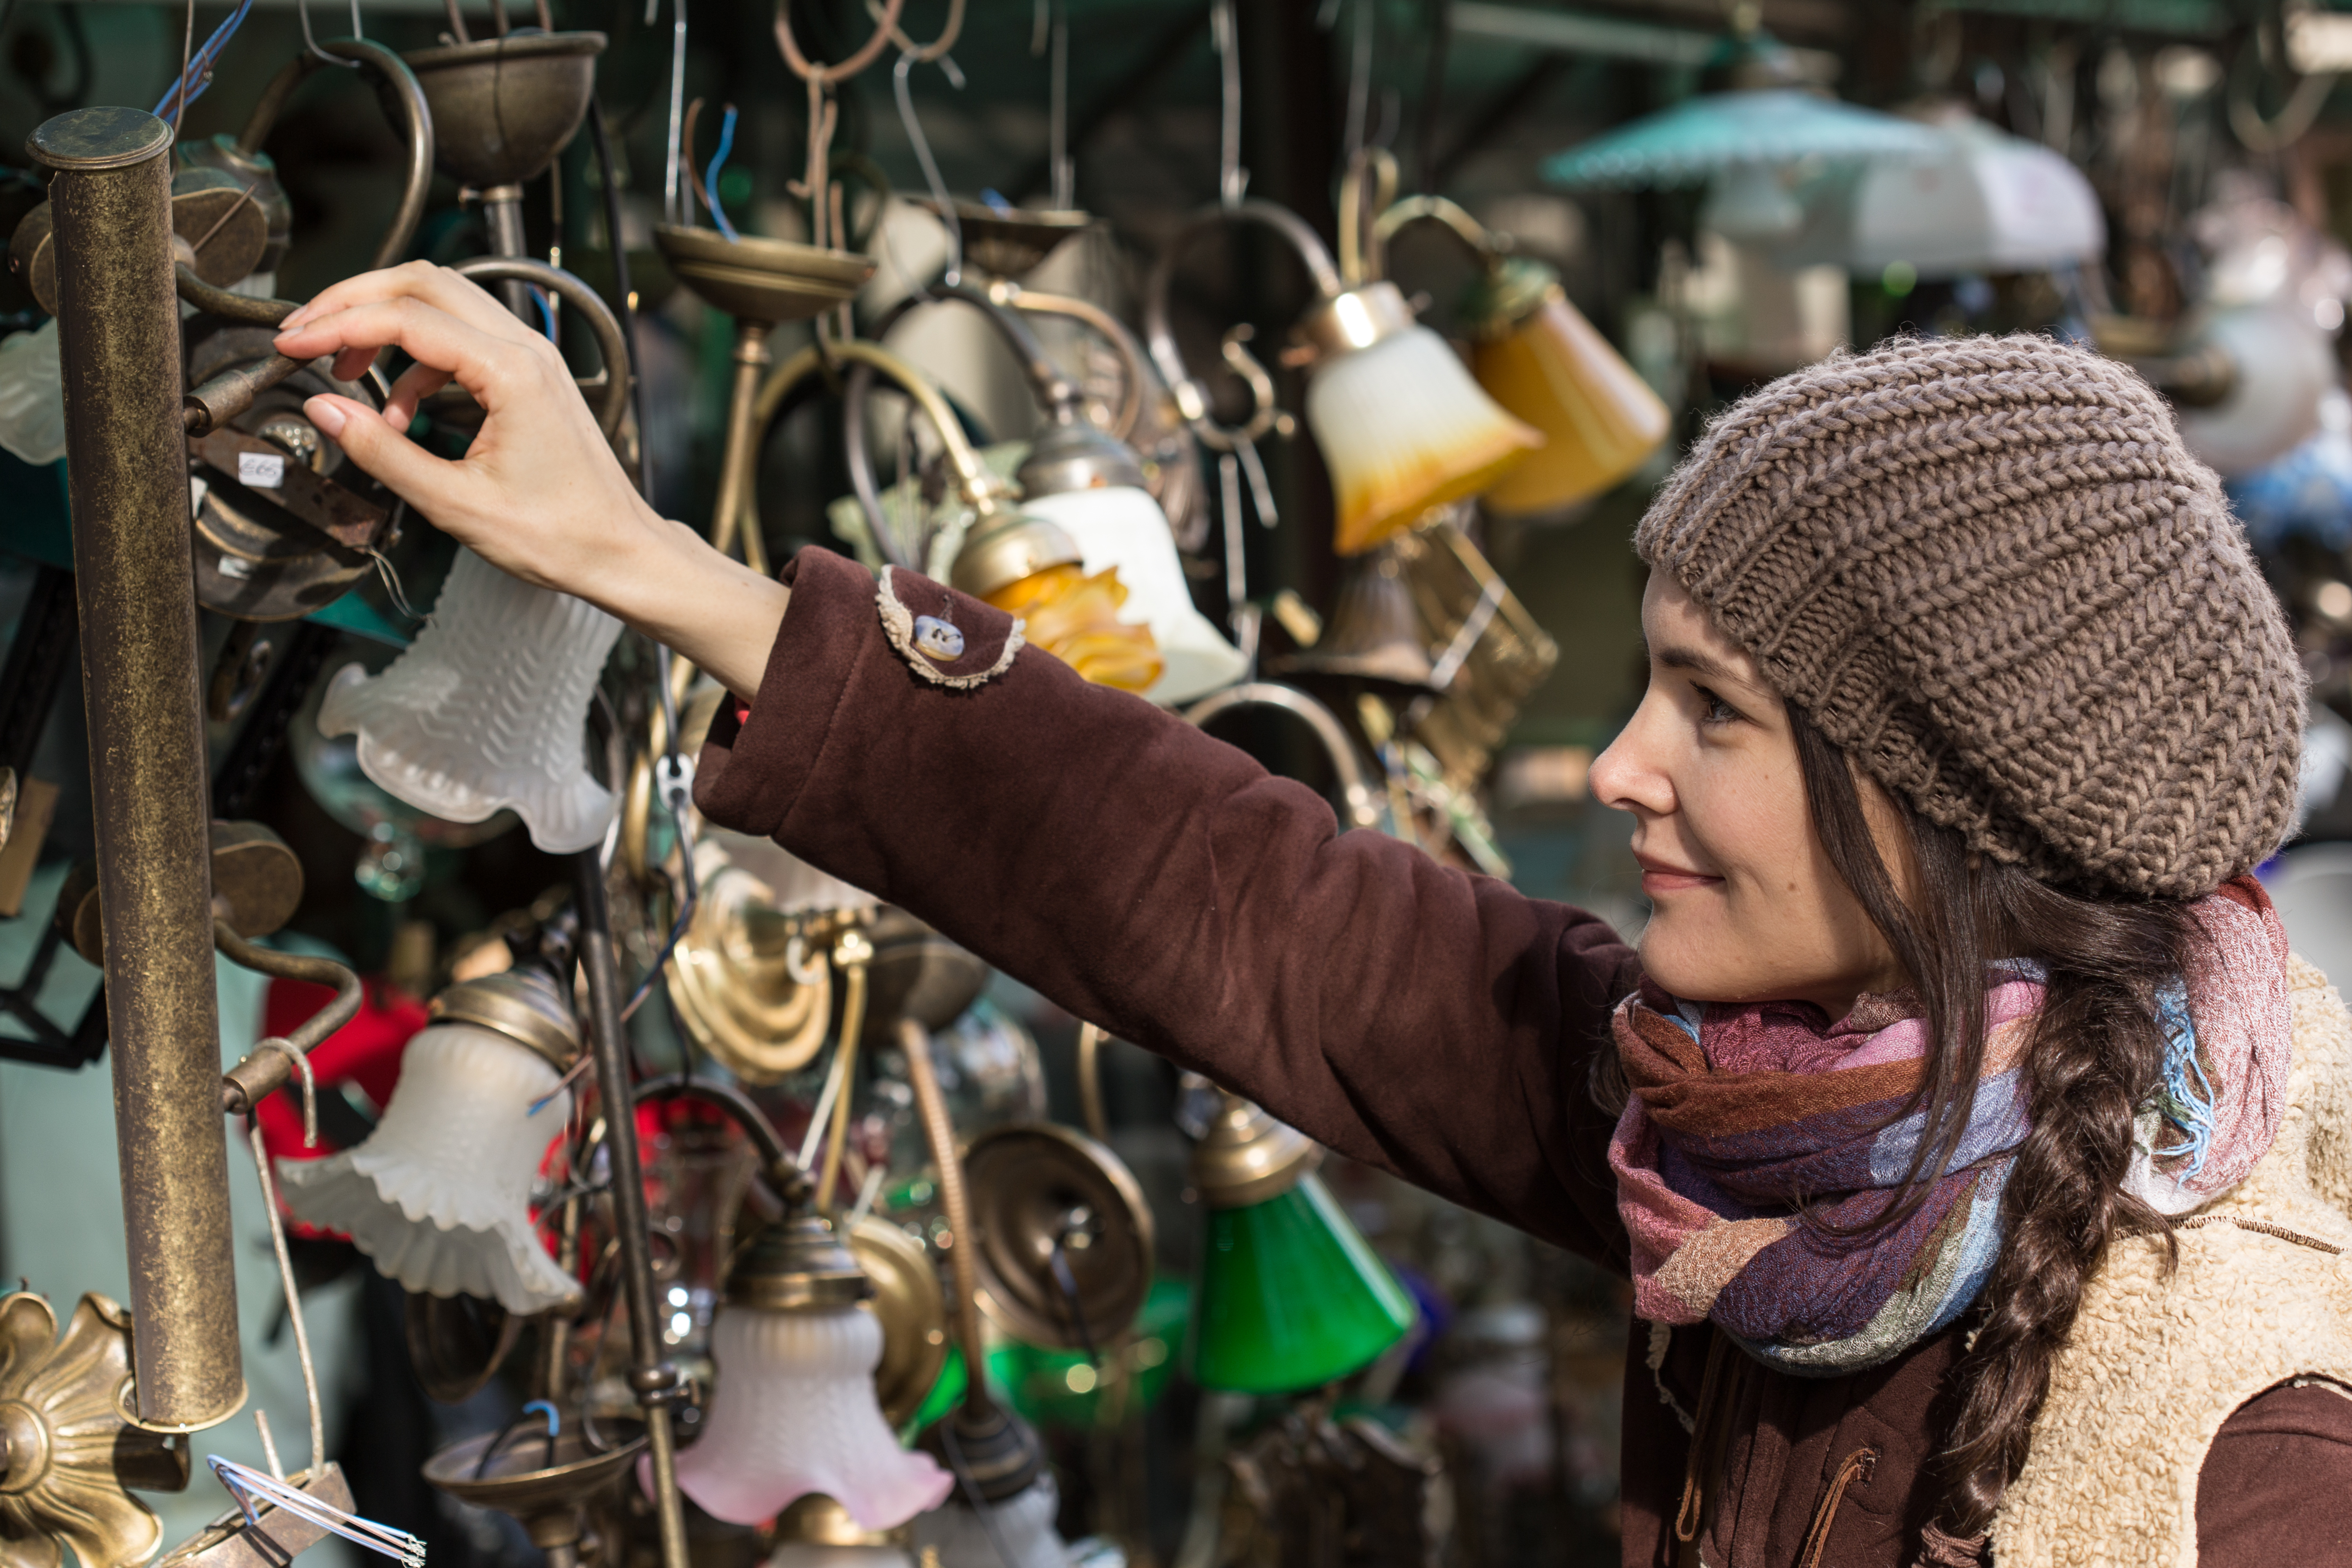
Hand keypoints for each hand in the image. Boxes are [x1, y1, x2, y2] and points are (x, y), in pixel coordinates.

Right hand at [273, 263, 787, 698]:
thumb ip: (383, 452)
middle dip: (354, 302)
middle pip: (423, 284)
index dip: (337, 324)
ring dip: (385, 325)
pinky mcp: (530, 374)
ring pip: (443, 302)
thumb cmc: (560, 535)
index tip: (292, 341)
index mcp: (512, 373)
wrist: (619, 550)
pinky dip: (417, 359)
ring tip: (343, 371)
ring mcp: (532, 357)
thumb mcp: (455, 504)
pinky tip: (397, 408)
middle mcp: (526, 350)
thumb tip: (325, 411)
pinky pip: (461, 340)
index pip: (405, 317)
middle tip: (306, 332)